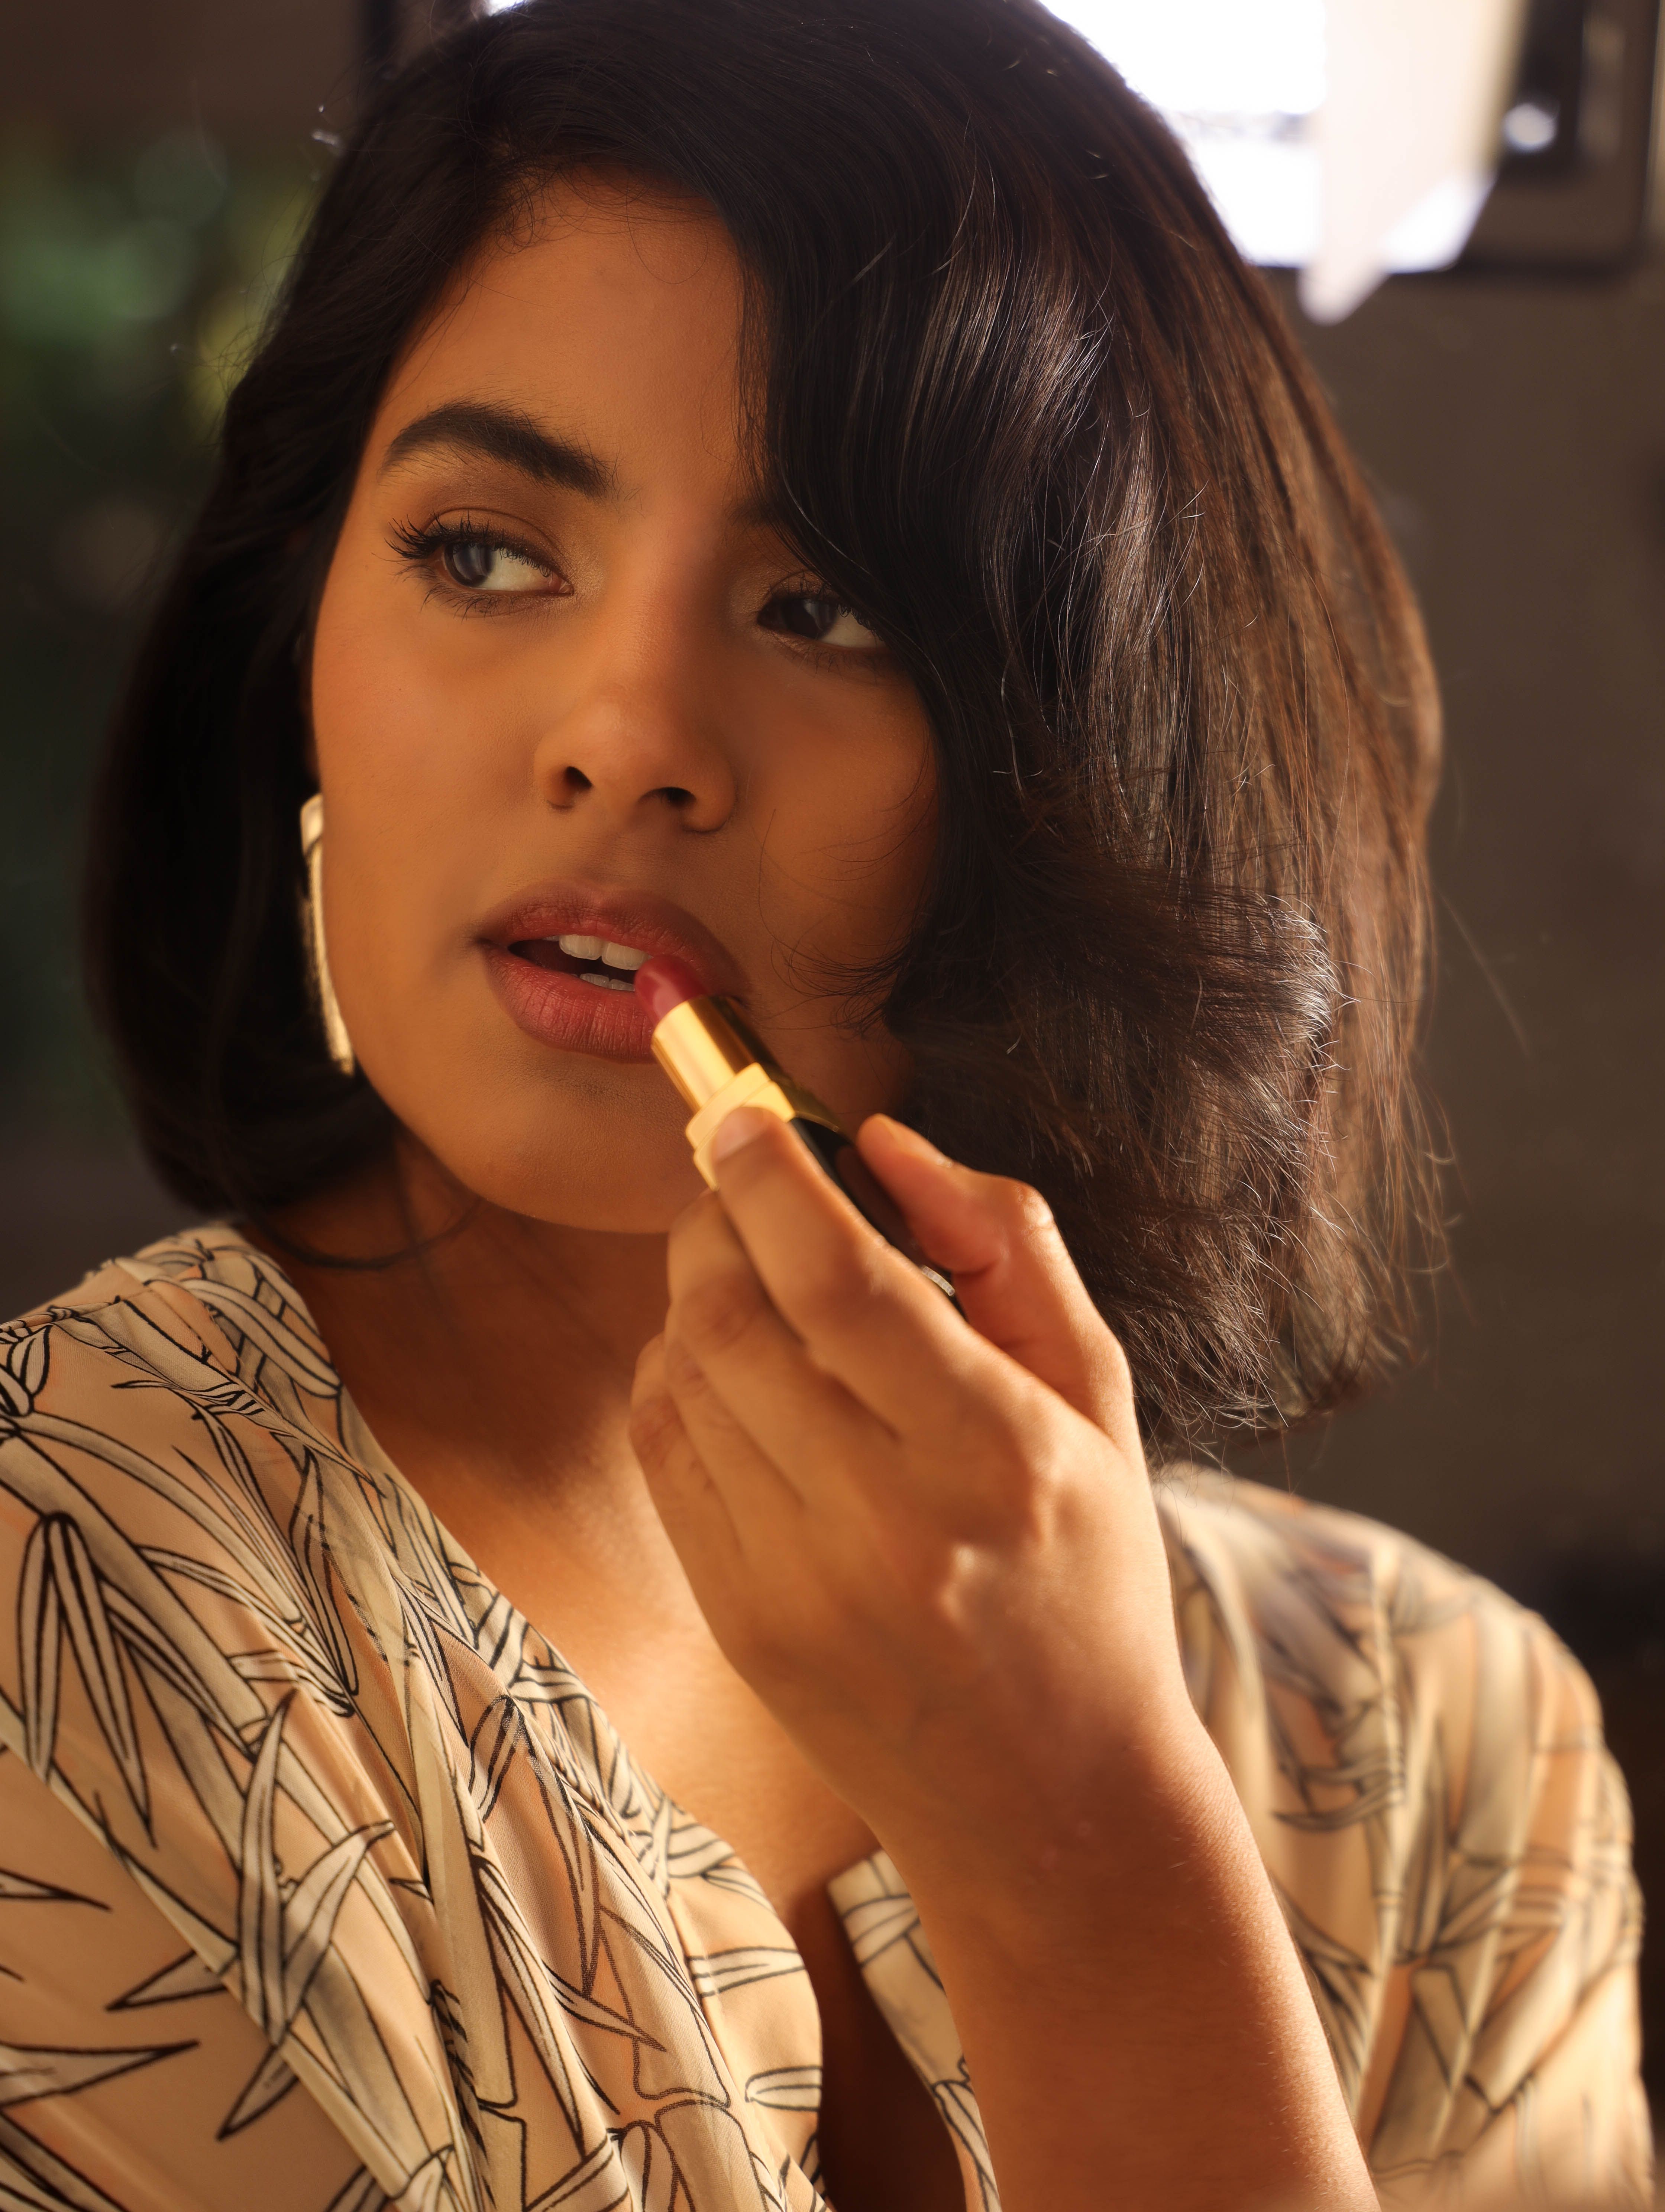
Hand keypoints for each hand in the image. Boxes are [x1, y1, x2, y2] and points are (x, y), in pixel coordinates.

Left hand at [629, 1109, 1376, 2211]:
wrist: (1053, 1800)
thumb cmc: (1090, 1575)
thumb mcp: (1096, 1398)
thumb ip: (1007, 1247)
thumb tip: (890, 1144)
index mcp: (995, 1454)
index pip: (842, 1283)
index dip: (773, 1180)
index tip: (735, 1112)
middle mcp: (887, 1522)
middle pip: (734, 1318)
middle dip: (716, 1223)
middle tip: (742, 1186)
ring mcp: (796, 1584)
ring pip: (680, 1377)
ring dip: (694, 1296)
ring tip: (752, 1279)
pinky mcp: (738, 1623)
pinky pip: (664, 1455)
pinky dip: (676, 1379)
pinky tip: (734, 1368)